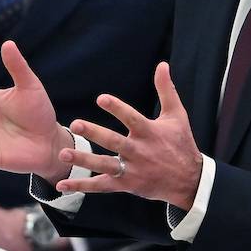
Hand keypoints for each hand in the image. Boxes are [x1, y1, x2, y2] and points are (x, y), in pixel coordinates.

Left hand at [58, 62, 202, 209]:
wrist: (189, 180)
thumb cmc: (181, 143)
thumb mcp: (177, 115)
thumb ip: (166, 89)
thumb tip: (162, 64)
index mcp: (149, 132)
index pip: (131, 118)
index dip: (117, 108)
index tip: (101, 98)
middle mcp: (139, 151)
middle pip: (114, 142)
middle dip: (94, 133)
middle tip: (75, 124)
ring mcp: (132, 170)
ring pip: (105, 165)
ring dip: (84, 160)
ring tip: (64, 153)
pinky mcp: (127, 184)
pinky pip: (101, 185)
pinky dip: (83, 185)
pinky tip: (62, 184)